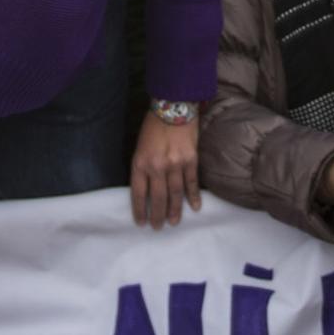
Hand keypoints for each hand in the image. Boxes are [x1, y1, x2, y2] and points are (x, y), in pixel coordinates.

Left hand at [130, 111, 200, 228]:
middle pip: (158, 198)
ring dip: (175, 211)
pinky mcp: (191, 160)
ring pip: (175, 194)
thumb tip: (147, 189)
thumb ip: (142, 167)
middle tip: (158, 228)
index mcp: (140, 162)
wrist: (173, 106)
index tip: (141, 223)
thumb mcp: (139, 146)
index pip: (138, 193)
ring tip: (173, 223)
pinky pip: (192, 182)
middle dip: (157, 215)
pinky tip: (195, 207)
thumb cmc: (153, 126)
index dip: (139, 210)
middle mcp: (157, 166)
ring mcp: (175, 164)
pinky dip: (194, 196)